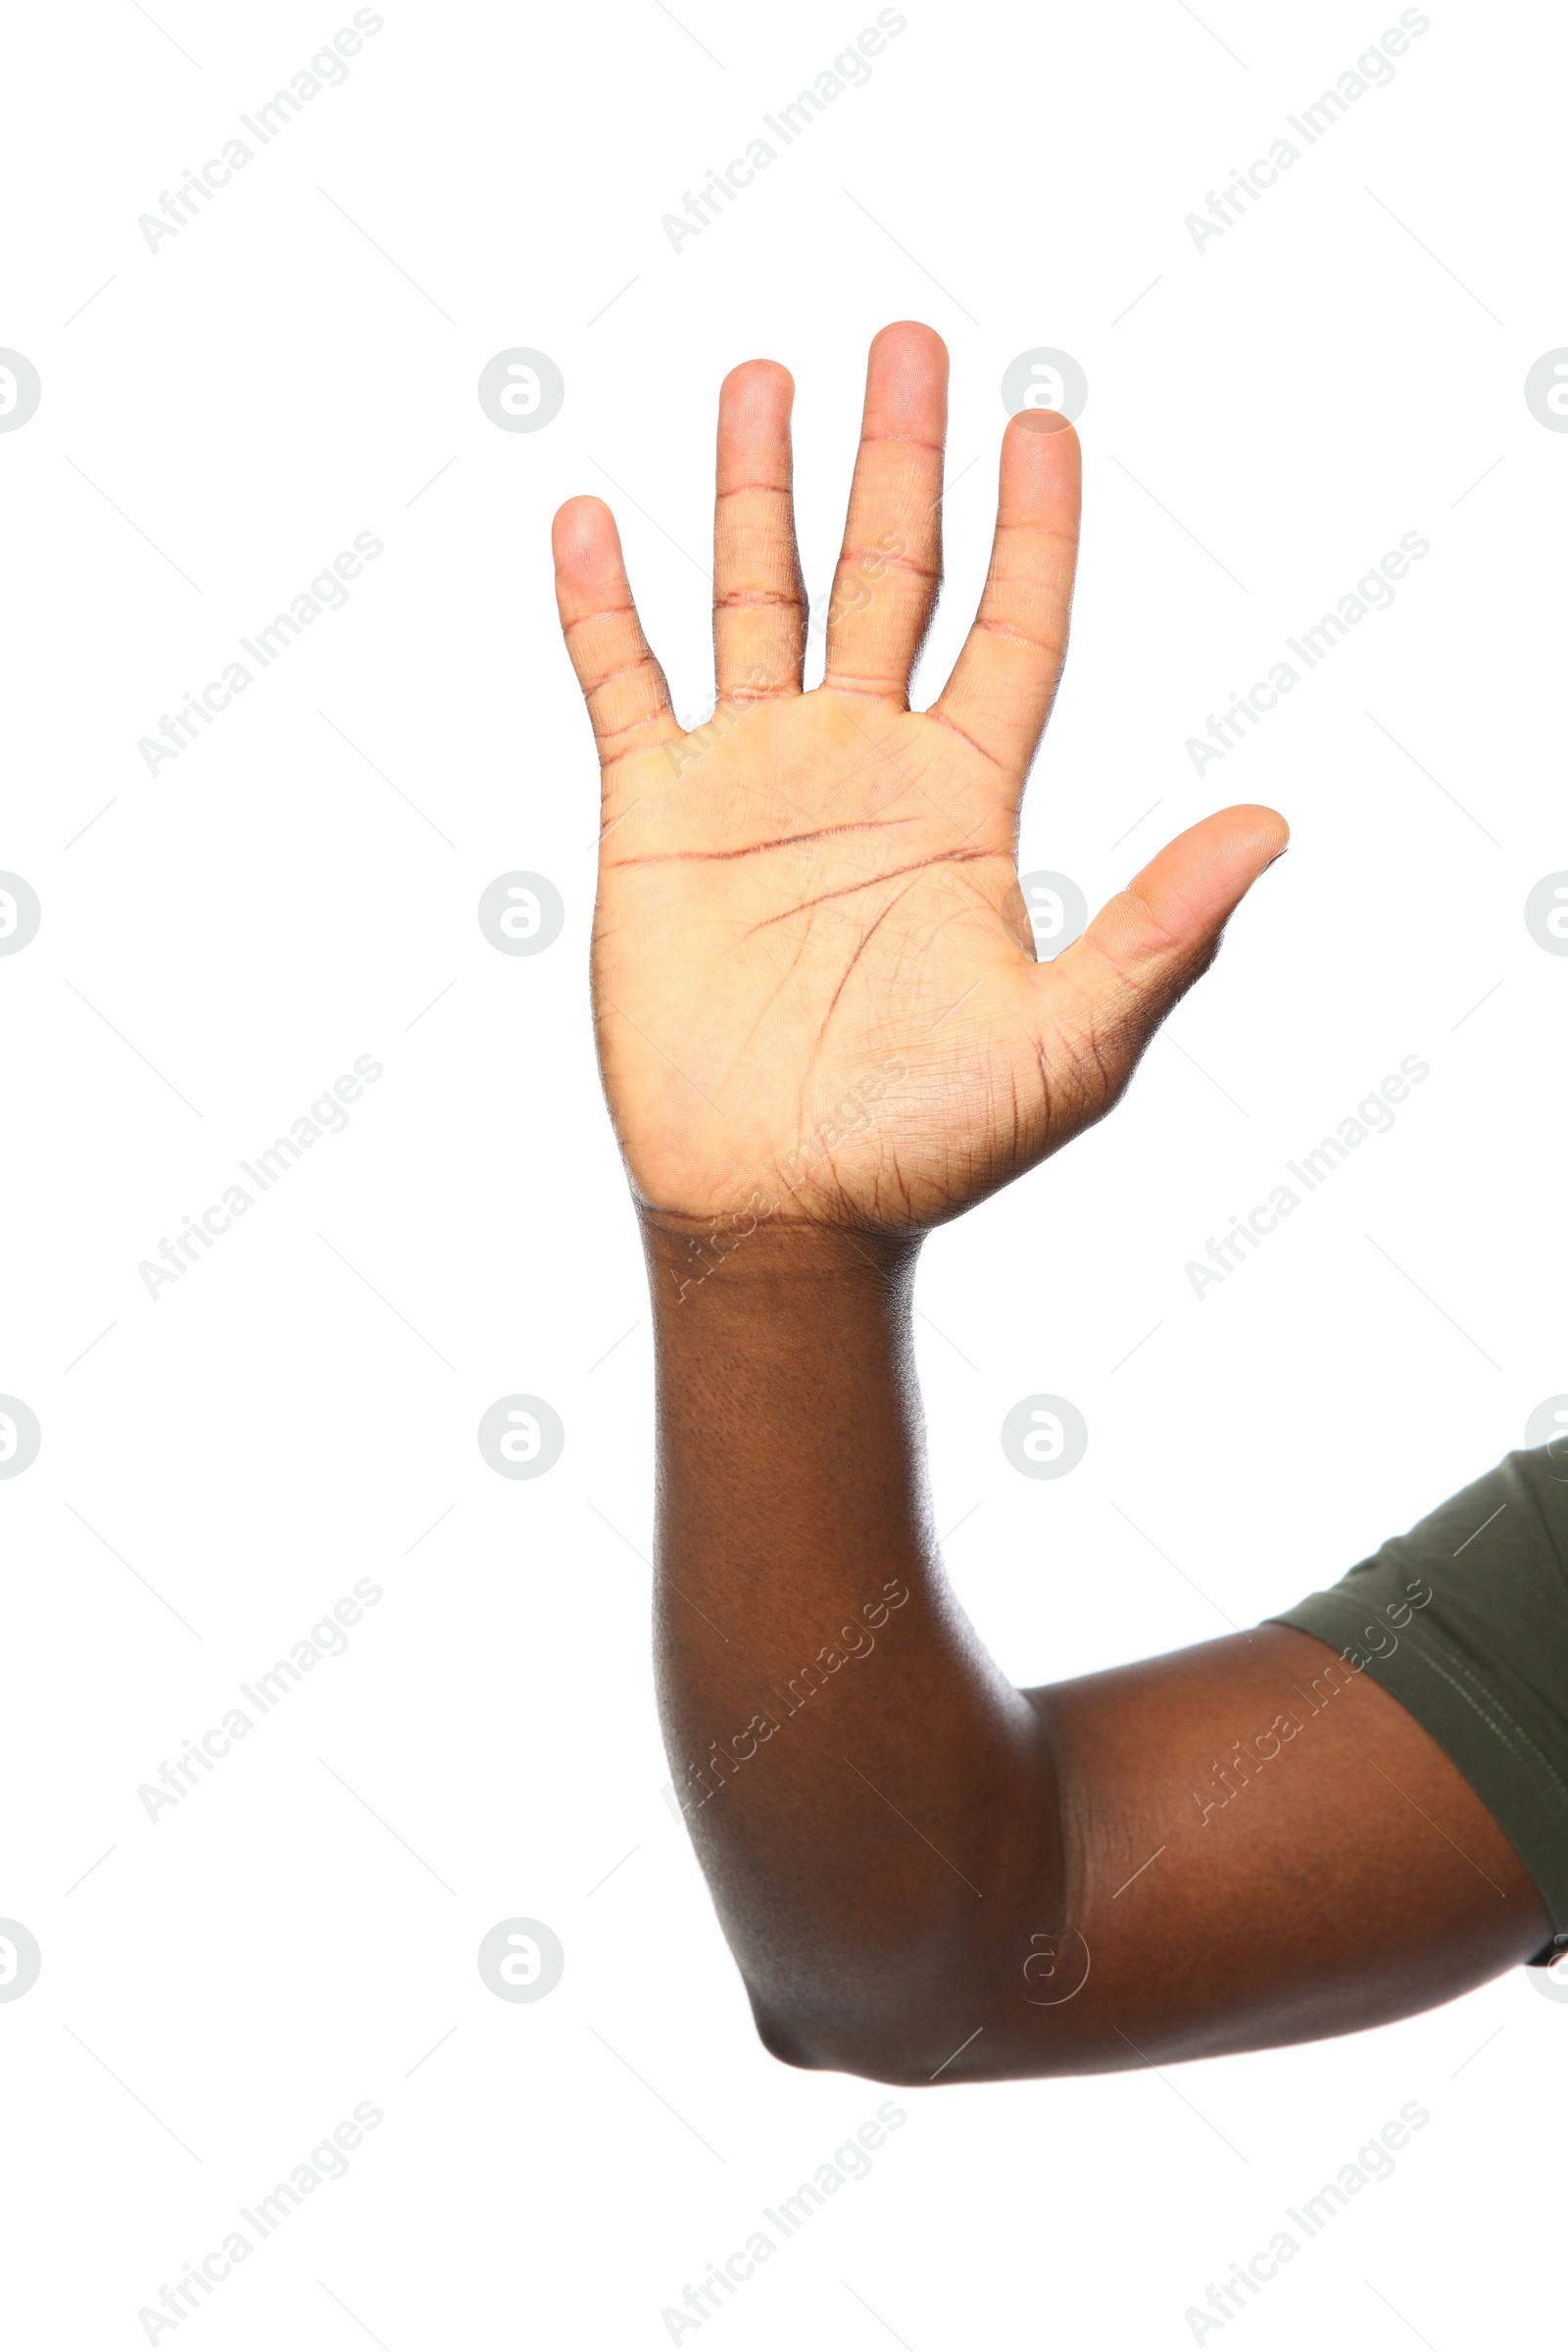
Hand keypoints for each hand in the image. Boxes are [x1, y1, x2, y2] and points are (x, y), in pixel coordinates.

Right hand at [552, 322, 1285, 1235]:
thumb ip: (1160, 932)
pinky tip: (592, 518)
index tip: (1041, 424)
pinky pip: (623, 685)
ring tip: (765, 375)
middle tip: (910, 340)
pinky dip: (602, 607)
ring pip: (759, 601)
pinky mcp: (655, 816)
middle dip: (901, 462)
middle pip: (891, 578)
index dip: (1032, 529)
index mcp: (966, 802)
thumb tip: (1271, 826)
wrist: (779, 1206)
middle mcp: (866, 767)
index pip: (1011, 629)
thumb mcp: (1073, 1045)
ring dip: (759, 491)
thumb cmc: (930, 1144)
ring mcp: (757, 781)